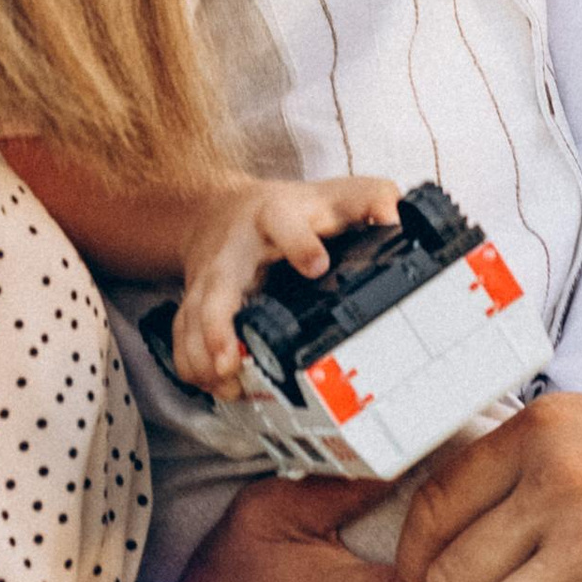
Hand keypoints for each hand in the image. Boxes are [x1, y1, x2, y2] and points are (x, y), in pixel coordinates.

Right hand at [173, 173, 401, 394]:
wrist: (220, 211)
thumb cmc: (287, 210)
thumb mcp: (332, 195)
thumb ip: (370, 199)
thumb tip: (399, 217)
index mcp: (272, 217)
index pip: (283, 225)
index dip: (299, 244)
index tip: (316, 265)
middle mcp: (233, 251)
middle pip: (217, 287)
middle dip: (218, 326)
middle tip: (229, 360)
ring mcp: (208, 280)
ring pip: (192, 319)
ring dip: (202, 356)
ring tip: (225, 386)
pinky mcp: (193, 302)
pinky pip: (182, 336)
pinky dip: (192, 364)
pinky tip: (214, 386)